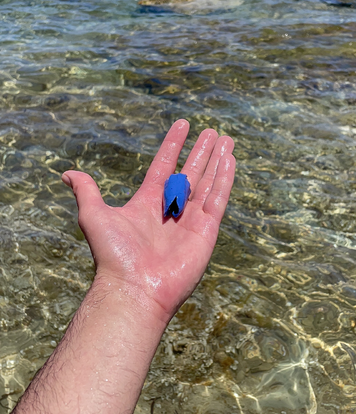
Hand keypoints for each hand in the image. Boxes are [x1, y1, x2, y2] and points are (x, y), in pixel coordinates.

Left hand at [62, 120, 234, 320]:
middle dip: (201, 152)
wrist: (134, 288)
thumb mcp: (94, 216)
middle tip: (212, 131)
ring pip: (208, 182)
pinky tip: (230, 160)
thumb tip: (66, 173)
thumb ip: (87, 191)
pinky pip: (218, 199)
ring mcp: (191, 220)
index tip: (183, 124)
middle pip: (191, 172)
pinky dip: (225, 179)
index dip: (173, 145)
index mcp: (147, 203)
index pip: (165, 165)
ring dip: (217, 160)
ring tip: (226, 139)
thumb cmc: (113, 255)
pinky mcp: (207, 231)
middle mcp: (171, 210)